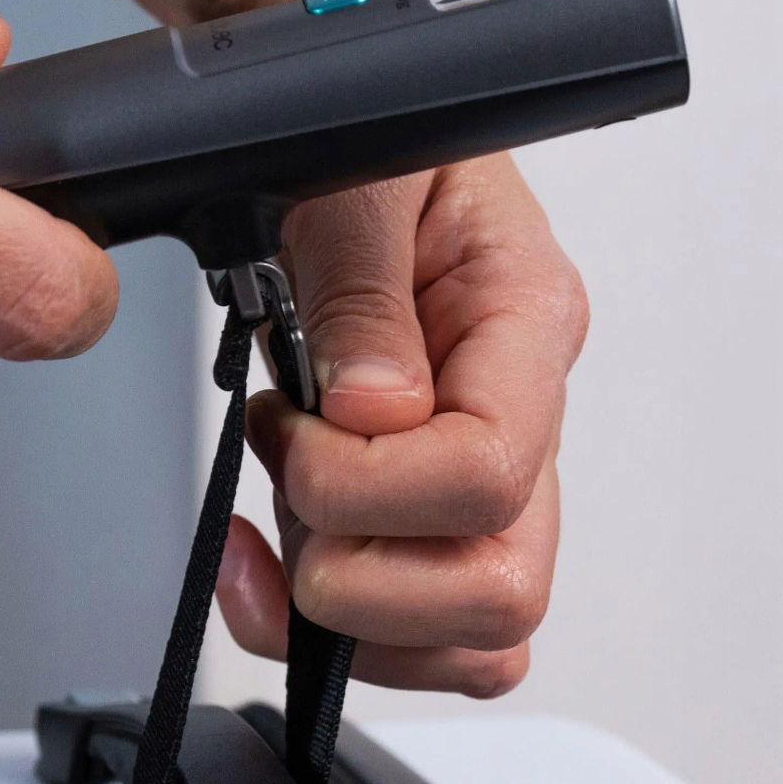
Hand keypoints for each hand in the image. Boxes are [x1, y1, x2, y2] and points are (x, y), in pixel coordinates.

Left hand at [215, 155, 587, 696]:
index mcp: (523, 320)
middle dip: (363, 575)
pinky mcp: (428, 517)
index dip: (370, 484)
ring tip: (276, 512)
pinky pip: (414, 633)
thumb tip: (374, 410)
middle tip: (294, 479)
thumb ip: (364, 284)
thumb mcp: (356, 174)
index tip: (294, 423)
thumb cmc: (365, 144)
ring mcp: (482, 478)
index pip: (488, 472)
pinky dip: (320, 629)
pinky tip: (259, 564)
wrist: (347, 144)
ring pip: (472, 639)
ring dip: (347, 611)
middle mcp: (522, 414)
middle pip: (502, 592)